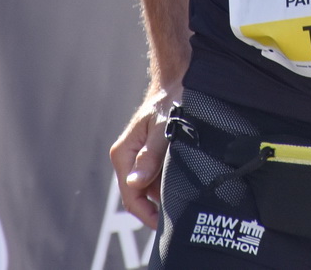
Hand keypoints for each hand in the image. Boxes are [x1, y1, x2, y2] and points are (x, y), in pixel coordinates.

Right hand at [110, 83, 181, 227]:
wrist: (177, 85)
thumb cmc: (169, 103)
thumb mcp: (163, 129)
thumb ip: (151, 156)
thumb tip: (136, 183)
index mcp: (123, 154)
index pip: (131, 196)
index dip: (146, 214)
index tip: (164, 226)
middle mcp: (128, 160)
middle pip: (140, 196)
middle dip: (159, 205)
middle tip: (182, 211)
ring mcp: (139, 160)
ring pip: (151, 188)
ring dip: (167, 192)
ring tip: (187, 189)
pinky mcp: (151, 157)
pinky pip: (159, 178)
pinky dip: (171, 180)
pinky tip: (186, 177)